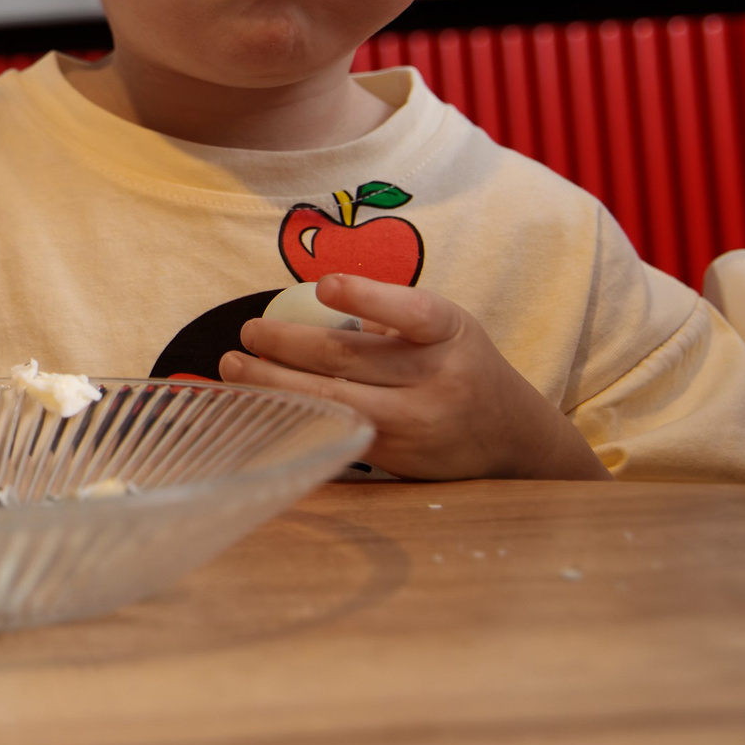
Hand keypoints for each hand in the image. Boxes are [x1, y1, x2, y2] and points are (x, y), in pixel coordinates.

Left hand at [222, 275, 610, 480]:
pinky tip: (258, 404)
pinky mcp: (397, 458)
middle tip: (246, 332)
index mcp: (449, 332)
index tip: (325, 286)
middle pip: (349, 360)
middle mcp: (438, 379)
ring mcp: (417, 424)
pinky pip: (334, 433)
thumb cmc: (460, 363)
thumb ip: (389, 315)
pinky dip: (292, 416)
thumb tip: (302, 306)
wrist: (512, 438)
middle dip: (285, 345)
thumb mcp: (445, 326)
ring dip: (274, 384)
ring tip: (232, 367)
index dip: (368, 297)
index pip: (412, 311)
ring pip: (333, 402)